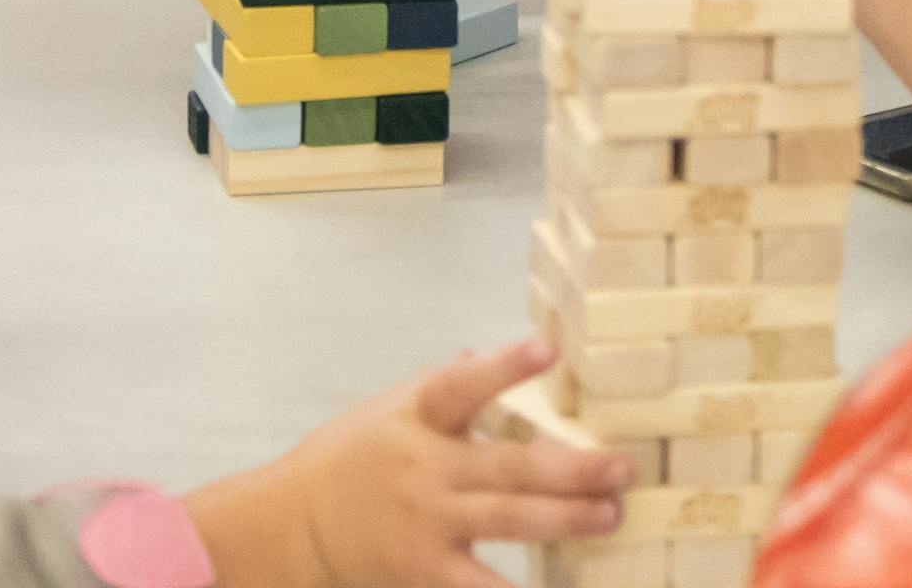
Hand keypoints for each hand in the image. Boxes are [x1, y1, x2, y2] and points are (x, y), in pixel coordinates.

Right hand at [186, 337, 626, 587]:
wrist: (291, 526)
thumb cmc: (345, 459)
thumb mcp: (383, 410)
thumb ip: (436, 389)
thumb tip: (476, 354)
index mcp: (414, 419)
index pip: (460, 386)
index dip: (503, 366)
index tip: (547, 347)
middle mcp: (424, 469)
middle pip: (505, 465)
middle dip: (568, 467)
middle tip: (621, 466)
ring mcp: (427, 523)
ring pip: (507, 521)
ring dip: (565, 518)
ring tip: (610, 514)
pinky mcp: (425, 571)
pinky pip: (481, 587)